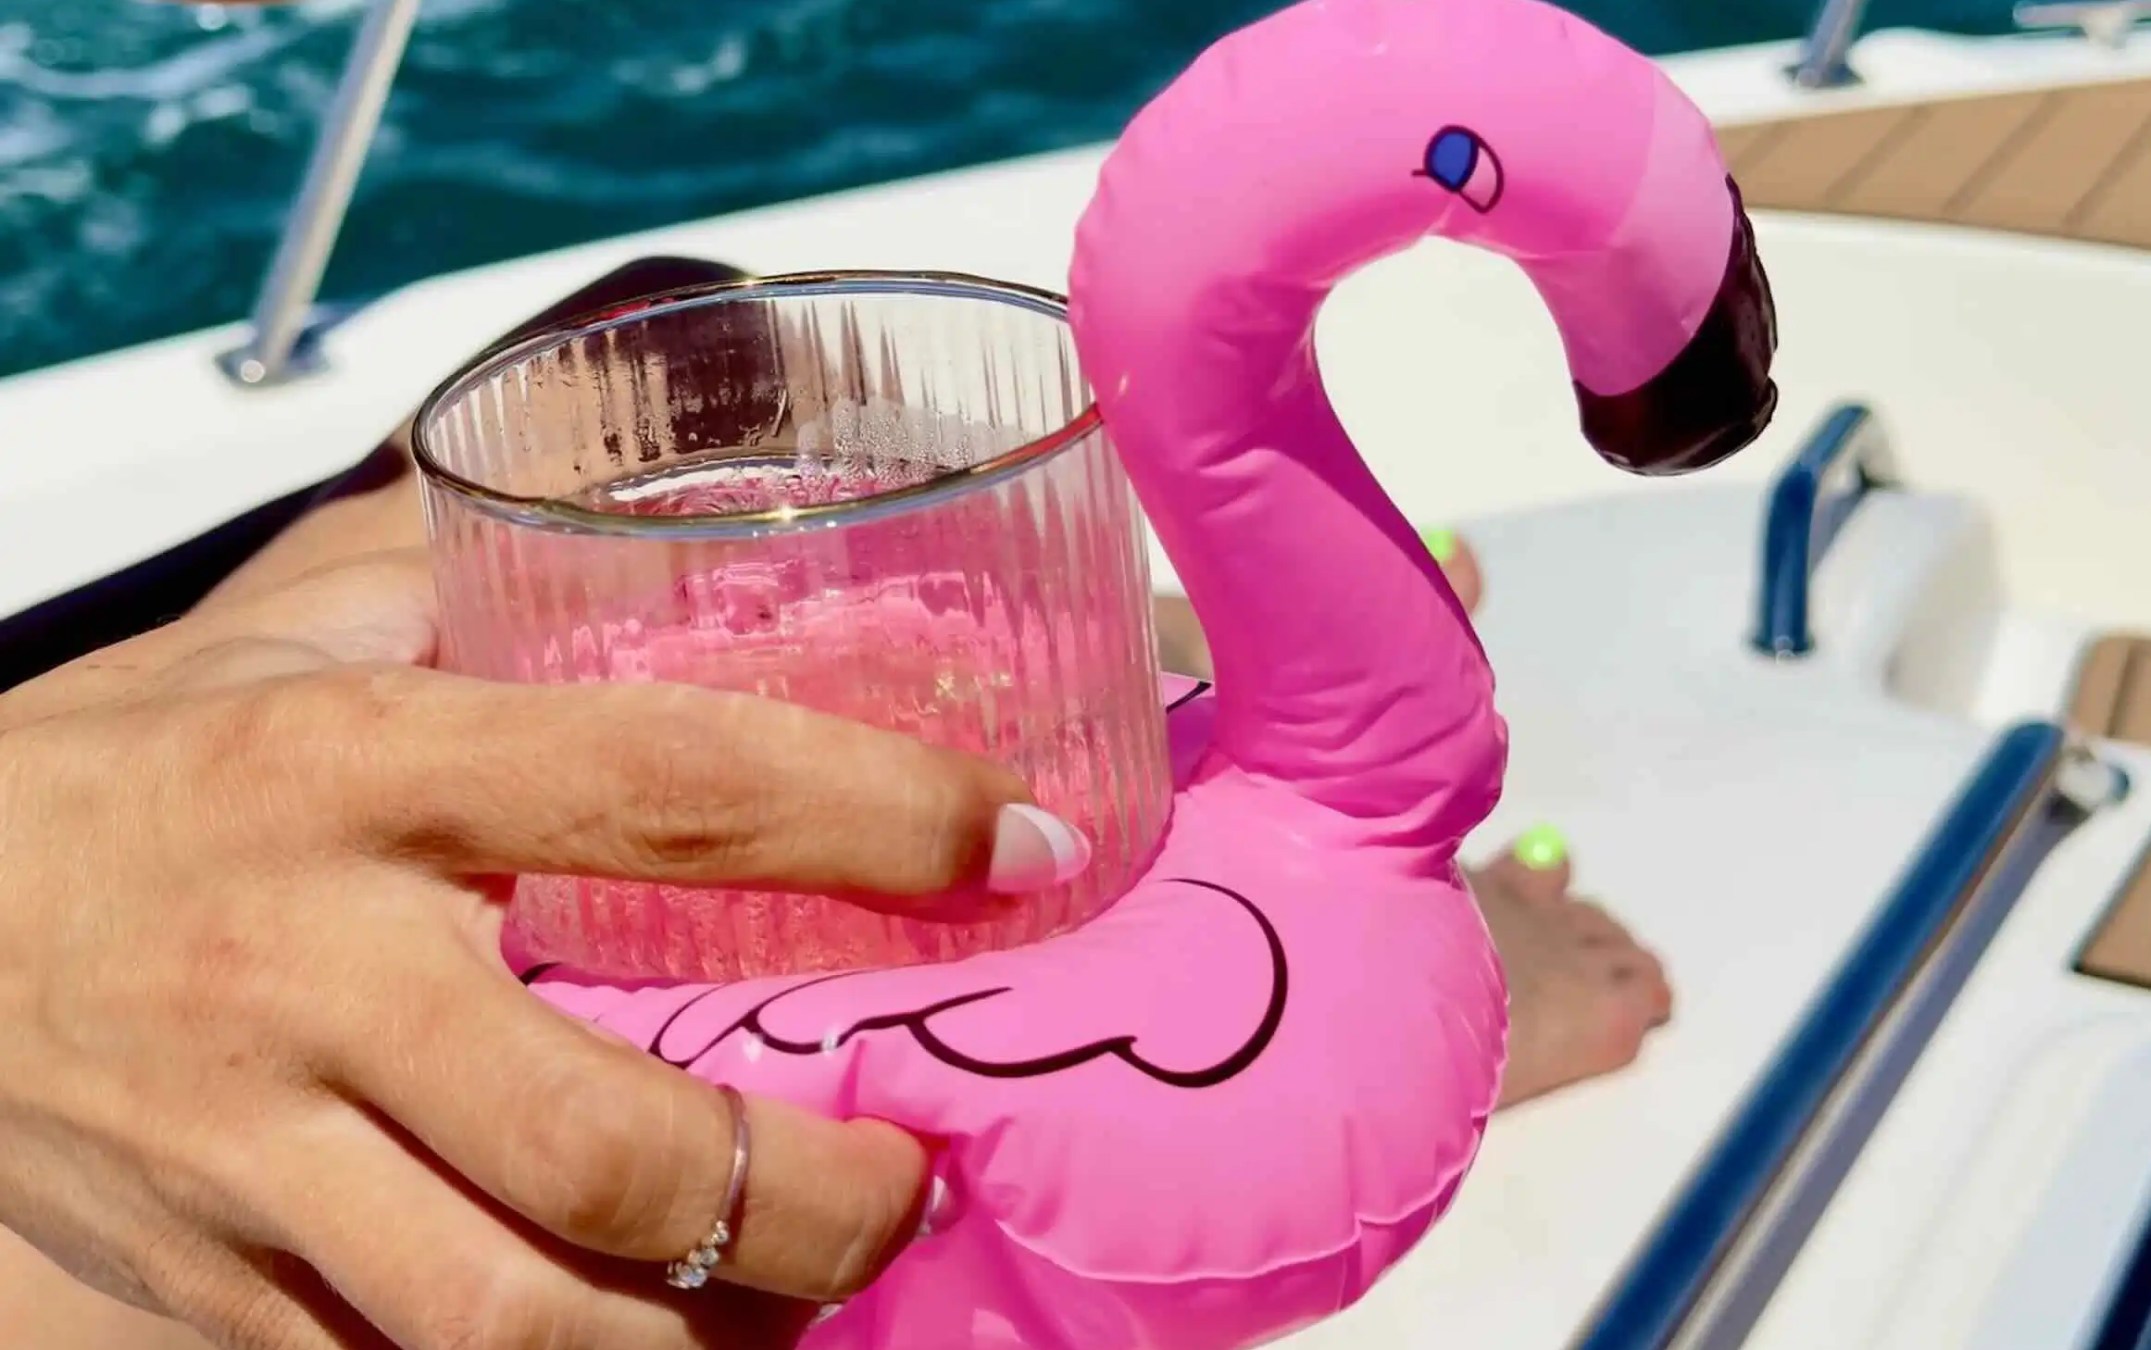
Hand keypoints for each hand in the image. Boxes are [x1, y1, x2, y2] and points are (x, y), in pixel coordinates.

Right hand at [0, 552, 1078, 1347]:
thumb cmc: (121, 769)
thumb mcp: (281, 632)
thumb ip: (468, 571)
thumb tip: (676, 503)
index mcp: (358, 770)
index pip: (665, 785)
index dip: (875, 818)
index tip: (1020, 846)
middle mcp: (307, 975)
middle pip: (610, 1148)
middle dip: (817, 1198)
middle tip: (917, 1173)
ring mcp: (242, 1166)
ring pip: (520, 1322)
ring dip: (715, 1336)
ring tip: (814, 1283)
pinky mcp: (198, 1298)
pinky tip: (657, 1334)